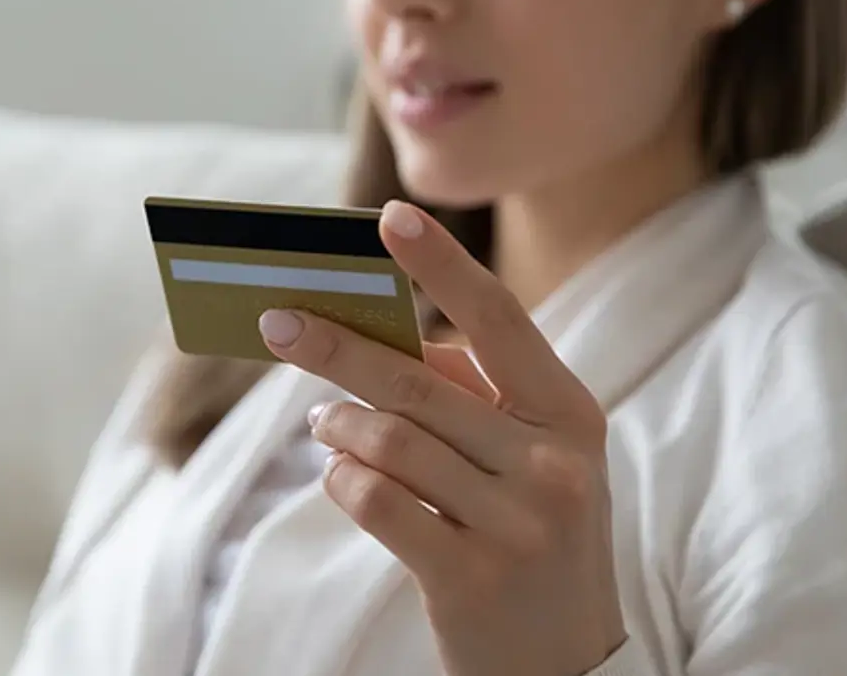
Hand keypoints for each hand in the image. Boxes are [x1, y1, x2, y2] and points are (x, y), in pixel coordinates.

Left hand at [259, 200, 623, 675]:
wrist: (567, 670)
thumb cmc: (532, 539)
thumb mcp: (530, 460)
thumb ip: (470, 396)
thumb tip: (388, 337)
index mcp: (569, 414)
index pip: (500, 320)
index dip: (443, 264)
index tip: (389, 216)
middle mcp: (553, 463)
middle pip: (417, 380)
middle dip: (336, 345)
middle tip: (277, 320)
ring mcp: (518, 524)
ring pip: (387, 440)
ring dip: (338, 427)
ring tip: (326, 425)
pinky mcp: (471, 578)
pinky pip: (374, 501)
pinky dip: (343, 482)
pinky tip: (343, 479)